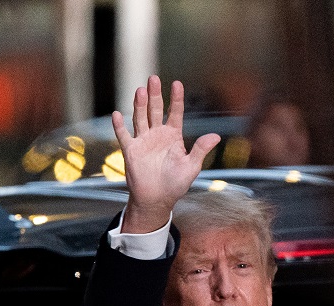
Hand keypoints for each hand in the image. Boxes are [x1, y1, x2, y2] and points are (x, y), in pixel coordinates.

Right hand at [112, 75, 220, 232]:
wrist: (157, 199)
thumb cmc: (176, 184)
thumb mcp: (192, 166)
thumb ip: (201, 149)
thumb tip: (216, 136)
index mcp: (173, 136)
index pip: (175, 112)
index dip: (176, 99)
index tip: (177, 83)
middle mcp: (157, 134)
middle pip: (155, 110)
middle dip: (154, 95)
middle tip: (153, 79)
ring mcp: (143, 141)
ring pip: (140, 118)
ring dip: (139, 105)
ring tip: (140, 91)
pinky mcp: (131, 151)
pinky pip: (124, 136)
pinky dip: (120, 126)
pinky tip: (117, 115)